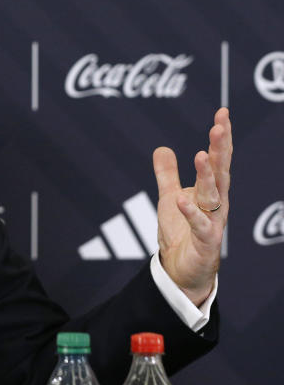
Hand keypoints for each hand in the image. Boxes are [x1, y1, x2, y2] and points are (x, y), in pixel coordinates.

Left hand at [153, 108, 231, 305]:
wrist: (182, 271)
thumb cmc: (181, 234)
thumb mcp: (170, 197)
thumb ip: (167, 175)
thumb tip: (163, 148)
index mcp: (211, 191)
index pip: (218, 160)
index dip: (220, 137)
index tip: (222, 113)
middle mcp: (217, 204)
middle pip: (221, 172)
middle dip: (221, 148)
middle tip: (219, 125)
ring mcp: (213, 222)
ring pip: (214, 195)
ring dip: (208, 175)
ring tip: (202, 155)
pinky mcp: (205, 242)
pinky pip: (200, 225)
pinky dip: (191, 213)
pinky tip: (182, 200)